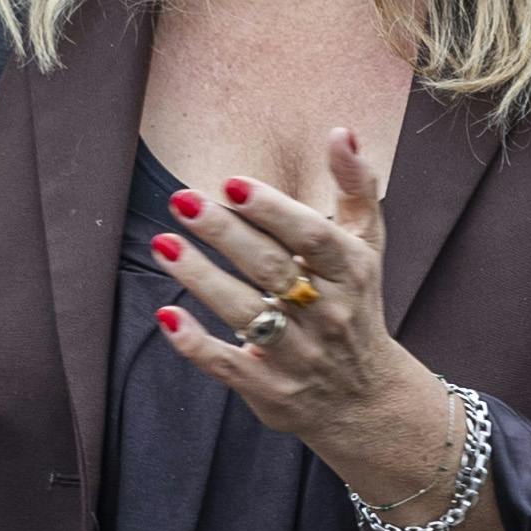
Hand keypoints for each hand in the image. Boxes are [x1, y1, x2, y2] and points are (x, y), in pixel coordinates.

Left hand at [150, 131, 512, 530]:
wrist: (367, 398)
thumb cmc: (356, 306)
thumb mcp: (366, 247)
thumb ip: (356, 189)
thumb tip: (343, 133)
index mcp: (352, 273)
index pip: (315, 237)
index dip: (274, 211)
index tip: (232, 184)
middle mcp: (329, 313)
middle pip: (273, 269)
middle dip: (226, 233)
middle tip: (183, 200)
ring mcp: (299, 354)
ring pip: (246, 313)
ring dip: (201, 278)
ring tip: (163, 243)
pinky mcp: (270, 387)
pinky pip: (228, 364)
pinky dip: (197, 344)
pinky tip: (167, 315)